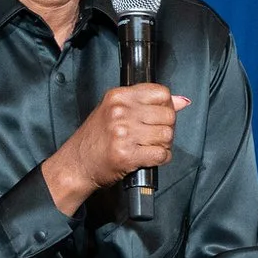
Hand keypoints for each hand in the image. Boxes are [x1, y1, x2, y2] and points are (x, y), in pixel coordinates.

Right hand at [42, 85, 189, 213]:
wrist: (76, 164)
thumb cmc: (95, 138)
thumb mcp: (115, 111)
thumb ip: (146, 103)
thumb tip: (181, 101)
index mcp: (118, 96)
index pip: (161, 93)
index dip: (166, 106)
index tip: (159, 115)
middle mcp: (120, 112)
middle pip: (168, 115)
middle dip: (166, 128)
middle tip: (154, 135)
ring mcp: (123, 133)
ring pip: (167, 135)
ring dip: (164, 145)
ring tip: (149, 146)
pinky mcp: (126, 155)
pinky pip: (161, 154)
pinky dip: (160, 159)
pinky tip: (148, 157)